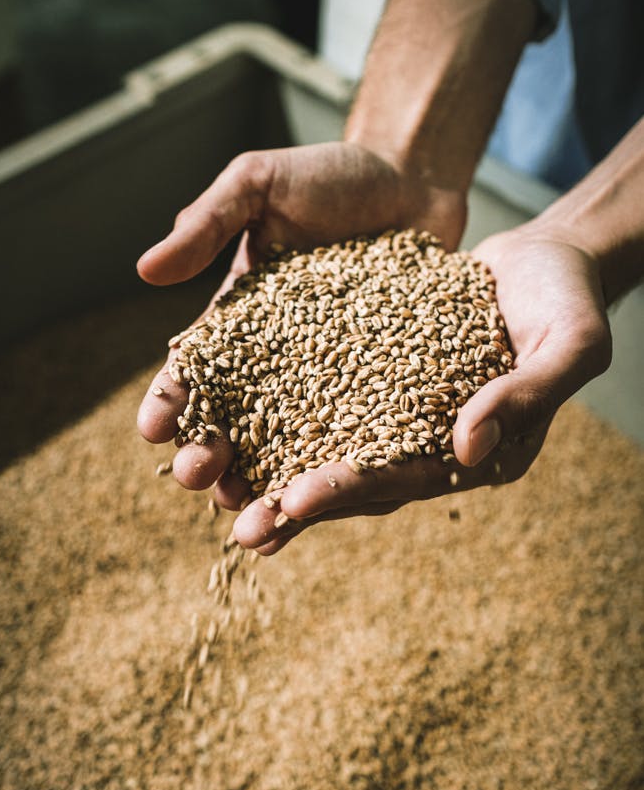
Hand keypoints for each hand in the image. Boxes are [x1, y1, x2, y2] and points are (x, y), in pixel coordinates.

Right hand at [136, 140, 465, 511]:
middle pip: (234, 423)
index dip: (171, 401)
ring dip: (265, 482)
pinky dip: (337, 470)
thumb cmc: (330, 176)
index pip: (193, 371)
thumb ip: (208, 224)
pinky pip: (356, 435)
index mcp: (237, 321)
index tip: (153, 429)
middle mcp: (276, 362)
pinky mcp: (378, 389)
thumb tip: (145, 270)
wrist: (412, 179)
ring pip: (287, 445)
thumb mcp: (259, 185)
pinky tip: (328, 503)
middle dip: (209, 455)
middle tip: (198, 479)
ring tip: (252, 514)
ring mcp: (327, 380)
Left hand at [229, 224, 610, 554]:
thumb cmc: (568, 298)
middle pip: (360, 483)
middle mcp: (434, 446)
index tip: (294, 501)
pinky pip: (325, 401)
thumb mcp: (569, 342)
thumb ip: (525, 395)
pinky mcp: (378, 381)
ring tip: (219, 491)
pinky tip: (234, 418)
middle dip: (299, 506)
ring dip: (277, 471)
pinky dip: (282, 413)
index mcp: (481, 454)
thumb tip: (467, 450)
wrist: (545, 259)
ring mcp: (403, 415)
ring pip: (332, 449)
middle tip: (241, 530)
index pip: (407, 480)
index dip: (351, 490)